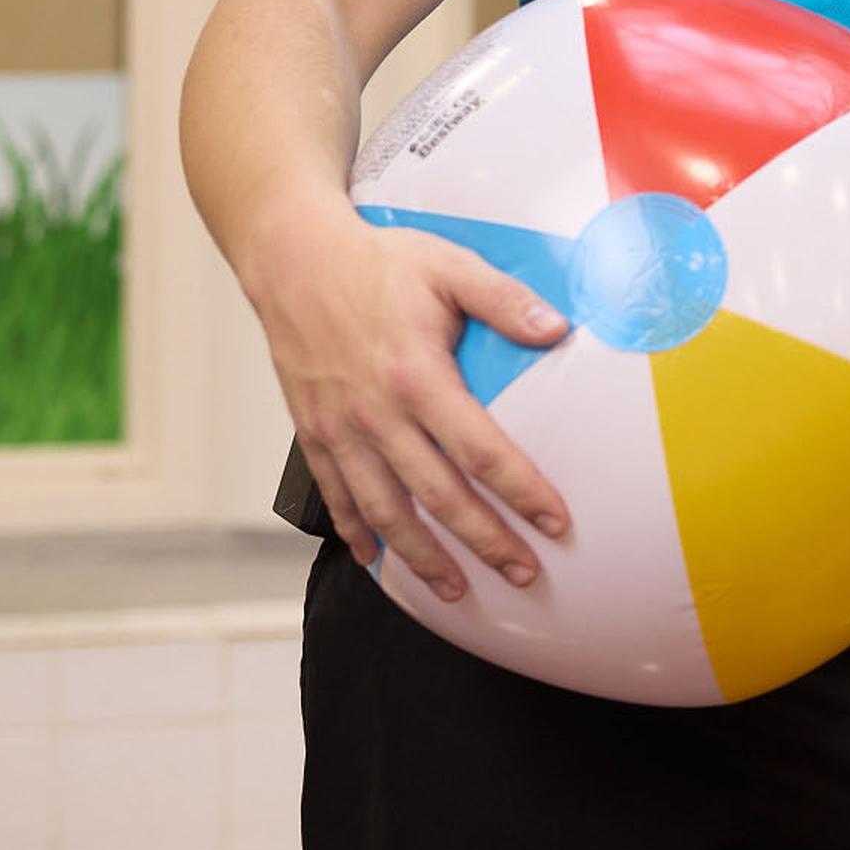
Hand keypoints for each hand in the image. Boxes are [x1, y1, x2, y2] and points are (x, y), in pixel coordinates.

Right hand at [246, 209, 574, 597]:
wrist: (292, 259)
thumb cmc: (377, 261)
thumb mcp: (450, 266)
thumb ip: (505, 300)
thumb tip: (557, 327)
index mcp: (418, 376)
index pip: (481, 451)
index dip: (522, 492)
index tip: (555, 522)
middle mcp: (376, 414)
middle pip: (438, 495)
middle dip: (484, 542)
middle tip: (522, 574)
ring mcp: (339, 428)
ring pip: (385, 509)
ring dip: (421, 555)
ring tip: (455, 590)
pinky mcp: (312, 432)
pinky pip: (336, 494)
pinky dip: (356, 531)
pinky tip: (376, 559)